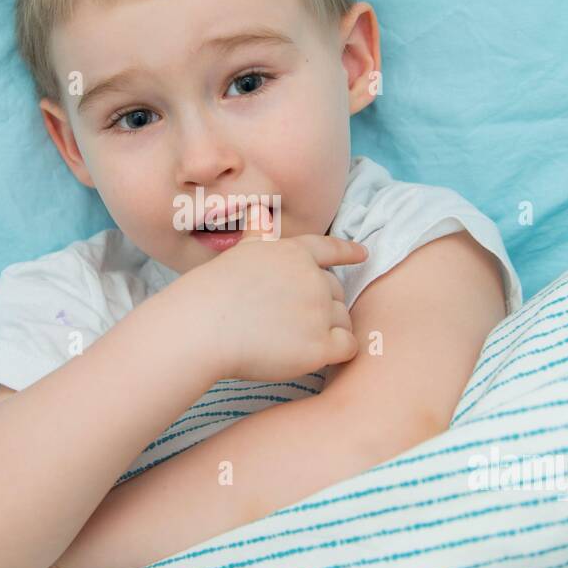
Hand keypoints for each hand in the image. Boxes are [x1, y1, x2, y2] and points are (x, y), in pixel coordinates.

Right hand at [180, 201, 367, 382]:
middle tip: (291, 321)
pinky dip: (337, 352)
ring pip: (342, 321)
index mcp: (294, 253)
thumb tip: (259, 213)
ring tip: (293, 339)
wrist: (203, 326)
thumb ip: (259, 237)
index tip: (363, 254)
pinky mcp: (320, 345)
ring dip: (328, 330)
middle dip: (322, 306)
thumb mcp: (239, 252)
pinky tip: (316, 355)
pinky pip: (347, 347)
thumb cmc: (212, 293)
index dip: (348, 252)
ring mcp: (318, 311)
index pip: (329, 249)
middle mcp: (312, 278)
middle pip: (336, 292)